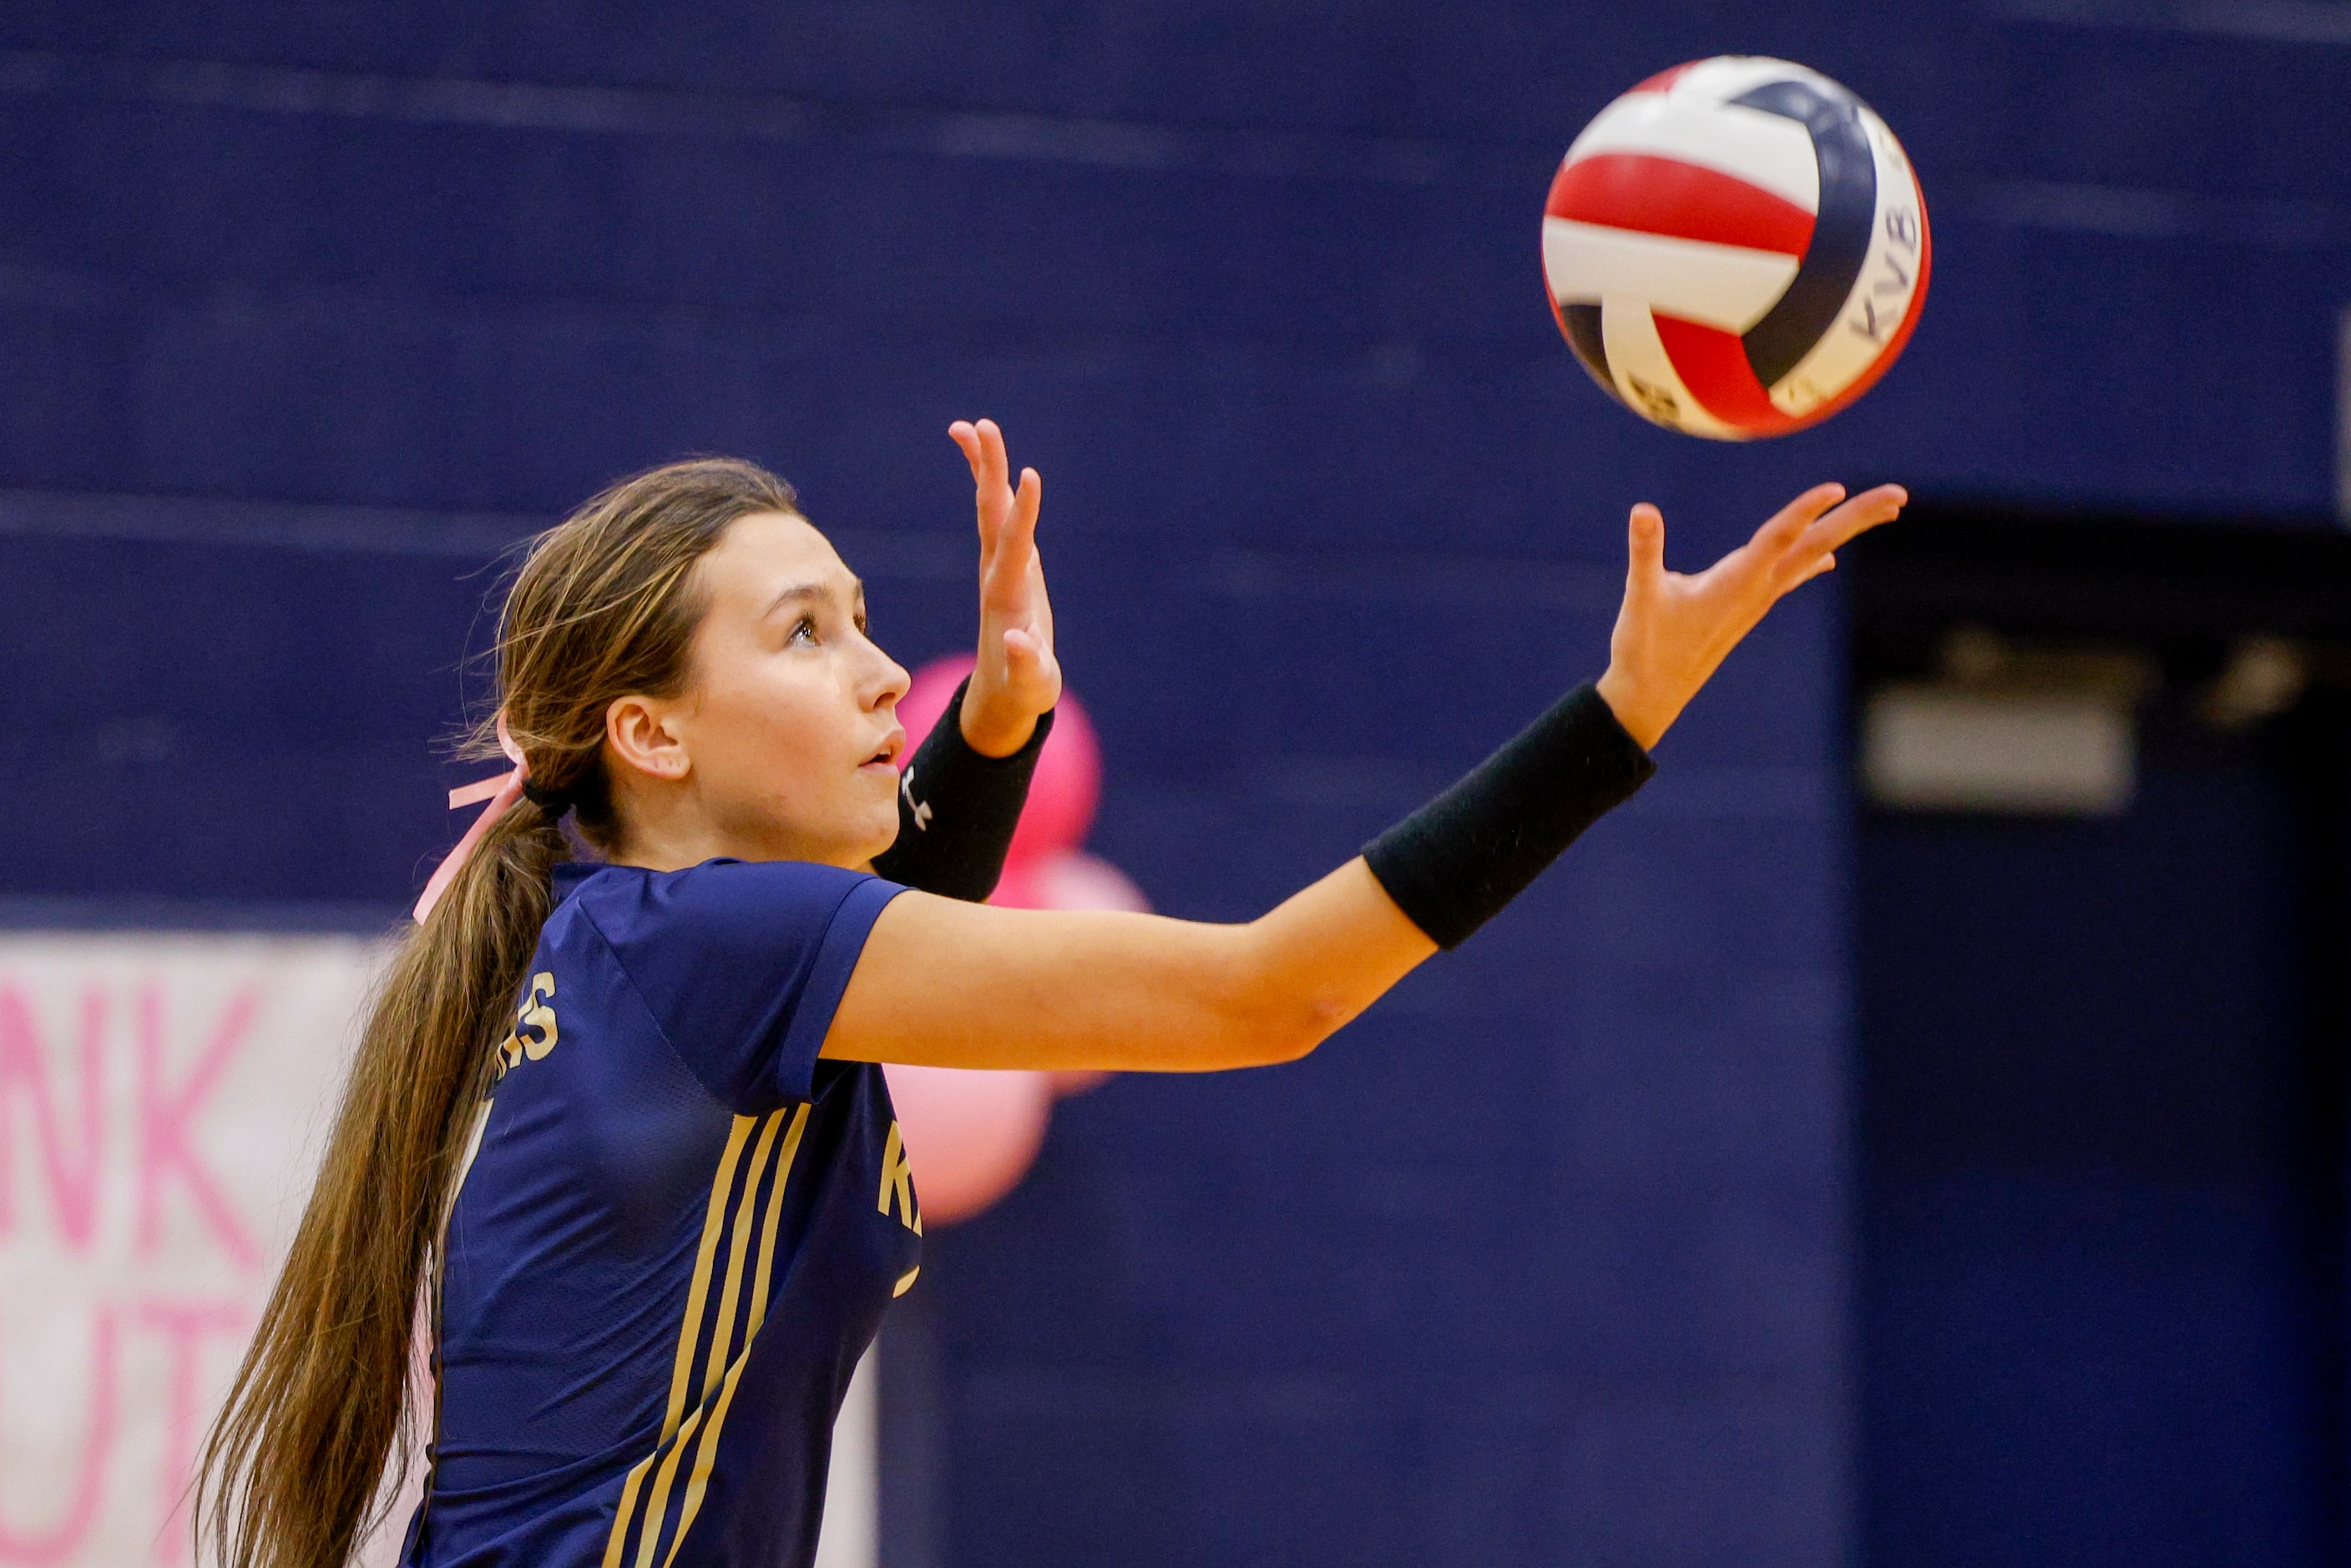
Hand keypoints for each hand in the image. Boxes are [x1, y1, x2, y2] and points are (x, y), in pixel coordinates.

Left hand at [948, 418, 1062, 755]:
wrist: (1004, 695)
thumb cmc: (1024, 689)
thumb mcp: (1031, 684)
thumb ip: (1027, 664)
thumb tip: (1021, 641)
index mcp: (1007, 594)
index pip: (1014, 543)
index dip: (1023, 512)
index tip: (1030, 475)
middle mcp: (998, 572)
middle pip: (992, 512)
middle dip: (989, 469)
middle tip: (980, 425)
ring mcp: (1002, 567)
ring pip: (991, 509)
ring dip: (985, 468)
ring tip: (975, 427)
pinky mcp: (1010, 568)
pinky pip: (1000, 518)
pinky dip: (997, 488)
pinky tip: (995, 466)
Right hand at [1594, 482, 1906, 749]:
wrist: (1652, 697)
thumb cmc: (1644, 649)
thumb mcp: (1641, 597)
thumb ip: (1645, 552)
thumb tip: (1642, 511)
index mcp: (1735, 585)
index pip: (1778, 540)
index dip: (1804, 513)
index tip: (1837, 489)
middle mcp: (1756, 590)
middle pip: (1815, 546)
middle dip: (1856, 519)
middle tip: (1899, 495)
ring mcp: (1756, 600)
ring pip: (1811, 556)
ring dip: (1845, 531)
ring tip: (1885, 511)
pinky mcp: (1747, 607)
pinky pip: (1791, 576)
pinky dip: (1813, 560)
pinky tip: (1829, 558)